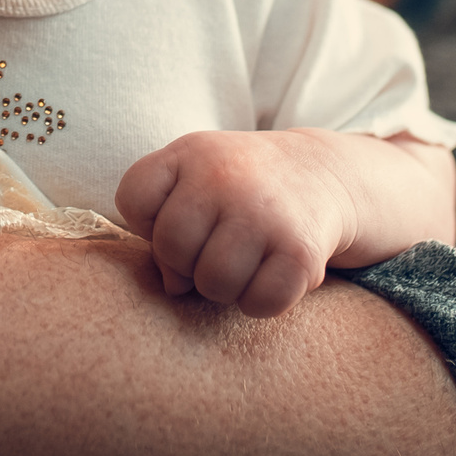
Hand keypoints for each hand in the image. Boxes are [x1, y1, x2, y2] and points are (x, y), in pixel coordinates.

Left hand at [115, 129, 360, 317]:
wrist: (321, 173)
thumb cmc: (240, 185)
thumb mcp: (194, 177)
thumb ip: (163, 224)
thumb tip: (173, 287)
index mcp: (191, 152)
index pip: (134, 198)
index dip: (147, 222)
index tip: (182, 216)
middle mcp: (225, 176)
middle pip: (172, 248)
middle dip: (187, 261)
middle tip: (216, 246)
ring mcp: (263, 213)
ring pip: (213, 282)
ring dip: (225, 285)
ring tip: (244, 260)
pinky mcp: (300, 251)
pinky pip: (259, 302)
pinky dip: (261, 301)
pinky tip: (271, 273)